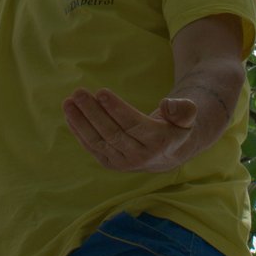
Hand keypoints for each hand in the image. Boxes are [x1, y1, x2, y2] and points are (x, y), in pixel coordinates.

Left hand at [63, 88, 197, 172]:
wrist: (169, 153)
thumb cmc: (175, 127)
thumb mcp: (188, 116)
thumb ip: (184, 109)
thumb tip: (167, 105)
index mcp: (159, 143)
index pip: (133, 125)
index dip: (116, 109)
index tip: (101, 92)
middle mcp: (139, 157)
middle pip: (112, 133)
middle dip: (93, 112)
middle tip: (79, 93)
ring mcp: (122, 162)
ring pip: (98, 141)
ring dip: (80, 121)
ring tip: (68, 102)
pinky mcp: (110, 163)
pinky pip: (92, 147)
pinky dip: (79, 131)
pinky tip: (70, 115)